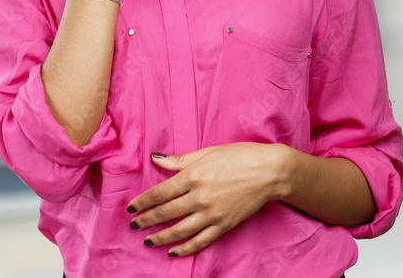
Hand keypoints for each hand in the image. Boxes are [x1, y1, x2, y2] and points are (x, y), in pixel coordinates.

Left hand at [126, 142, 286, 256]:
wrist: (271, 171)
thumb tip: (156, 159)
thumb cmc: (241, 156)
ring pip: (179, 231)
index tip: (132, 208)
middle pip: (165, 213)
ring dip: (160, 237)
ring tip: (148, 240)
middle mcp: (200, 196)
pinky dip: (184, 248)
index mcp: (194, 175)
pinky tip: (173, 250)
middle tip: (134, 225)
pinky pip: (200, 241)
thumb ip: (181, 159)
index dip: (143, 202)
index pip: (160, 193)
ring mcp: (212, 213)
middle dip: (146, 220)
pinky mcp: (224, 225)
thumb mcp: (209, 151)